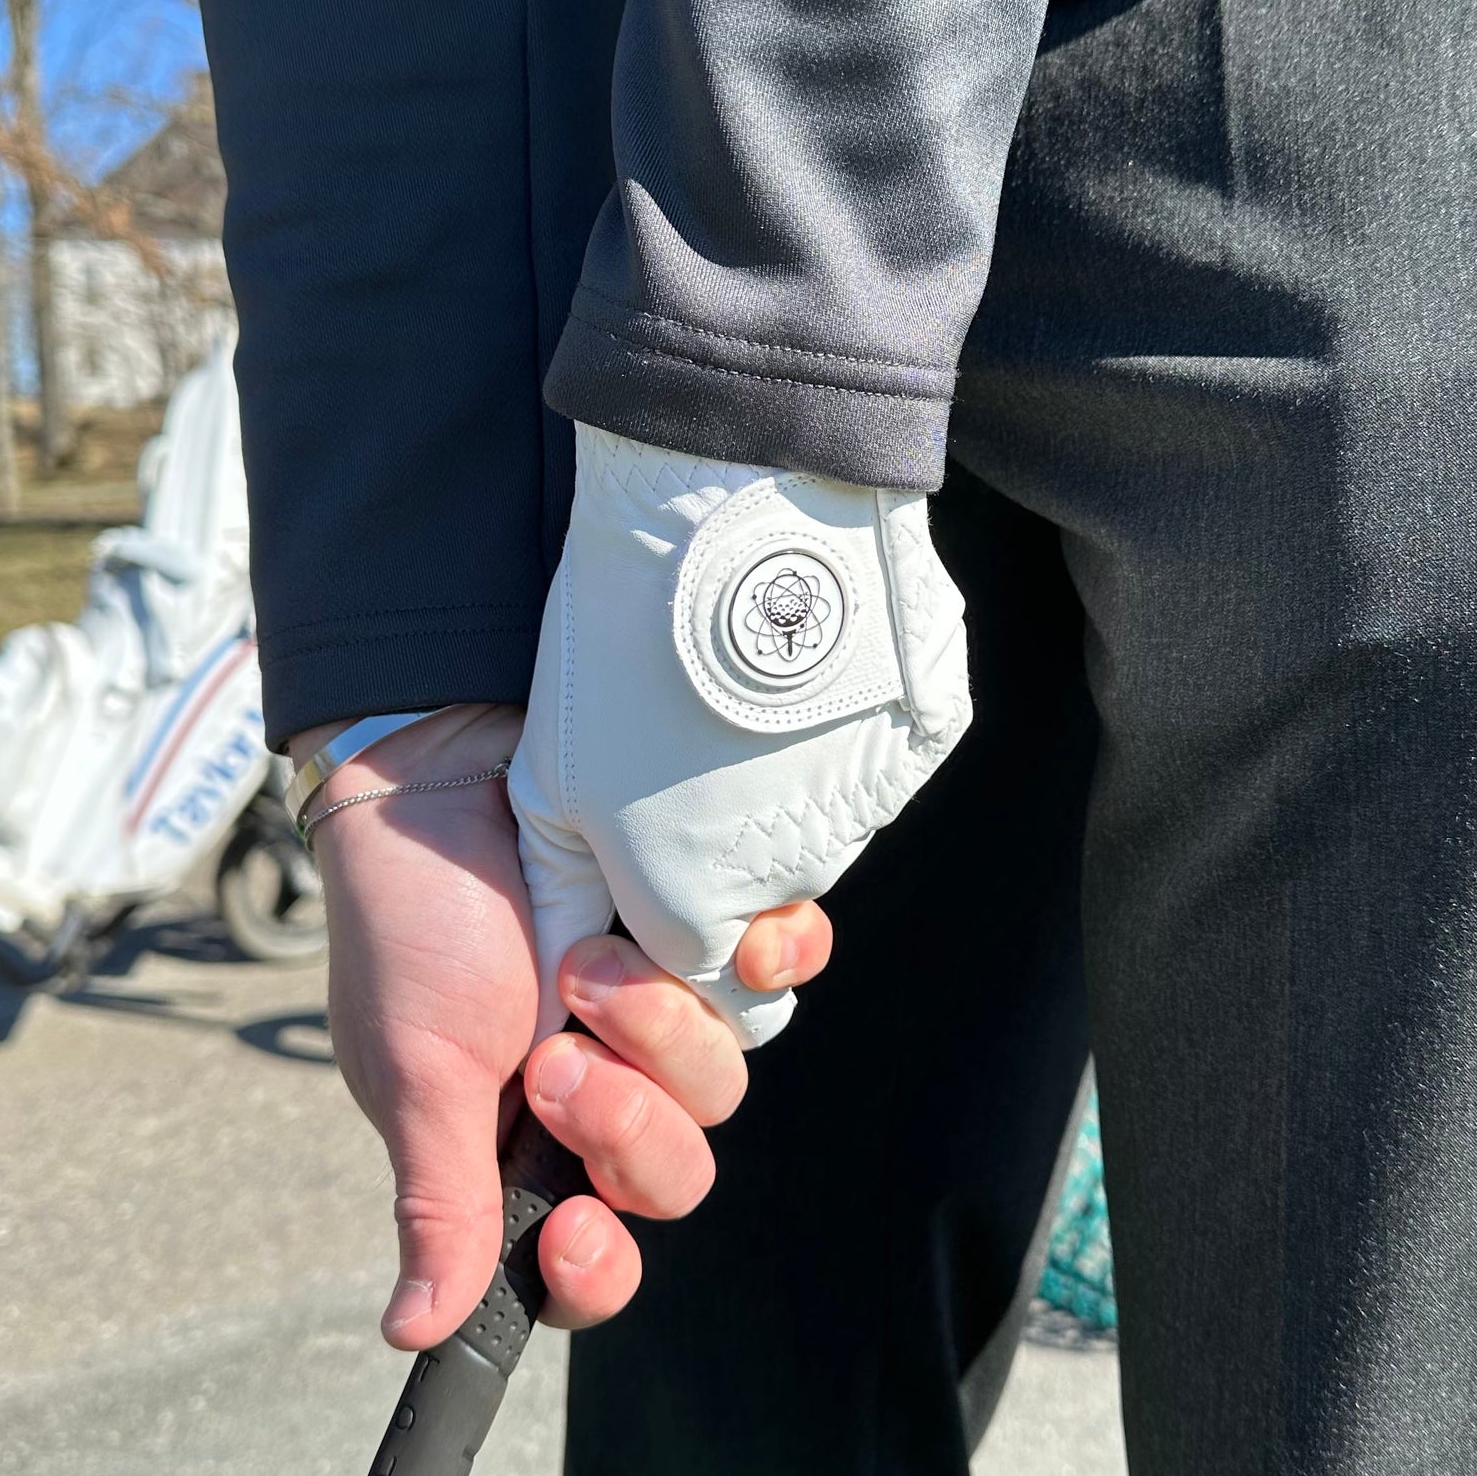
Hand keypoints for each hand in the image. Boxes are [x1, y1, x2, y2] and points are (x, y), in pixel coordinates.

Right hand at [296, 705, 829, 1344]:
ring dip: (666, 1032)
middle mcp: (601, 1089)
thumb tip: (414, 1332)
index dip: (596, 1268)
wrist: (444, 767)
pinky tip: (736, 937)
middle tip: (559, 1057)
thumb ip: (439, 1197)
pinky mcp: (706, 934)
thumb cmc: (411, 920)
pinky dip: (770, 962)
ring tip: (593, 962)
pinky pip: (776, 979)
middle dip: (626, 1124)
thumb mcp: (414, 1067)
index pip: (586, 1256)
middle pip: (674, 1173)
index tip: (572, 1228)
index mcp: (522, 1144)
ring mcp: (660, 1012)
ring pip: (725, 1079)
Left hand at [509, 427, 970, 1047]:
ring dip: (785, 787)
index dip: (671, 928)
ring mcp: (869, 807)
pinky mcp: (925, 742)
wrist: (733, 502)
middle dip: (731, 864)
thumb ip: (565, 885)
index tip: (647, 852)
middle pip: (767, 909)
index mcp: (696, 902)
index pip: (699, 973)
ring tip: (731, 686)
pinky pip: (876, 762)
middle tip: (688, 755)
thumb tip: (569, 947)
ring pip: (823, 831)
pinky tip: (796, 660)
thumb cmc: (618, 639)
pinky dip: (840, 726)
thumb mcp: (551, 772)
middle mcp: (795, 877)